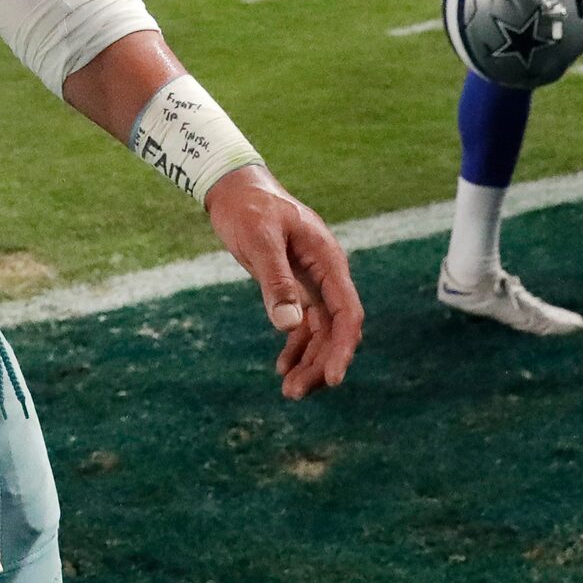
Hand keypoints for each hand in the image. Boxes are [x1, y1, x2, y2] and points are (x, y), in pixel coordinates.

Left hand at [204, 166, 362, 400]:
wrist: (235, 189)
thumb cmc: (249, 208)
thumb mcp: (259, 241)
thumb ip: (275, 281)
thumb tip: (288, 325)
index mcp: (328, 261)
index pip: (347, 313)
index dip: (343, 348)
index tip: (332, 379)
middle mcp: (326, 275)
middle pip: (336, 330)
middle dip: (321, 363)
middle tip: (295, 393)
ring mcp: (313, 283)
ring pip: (321, 332)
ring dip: (309, 361)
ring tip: (289, 391)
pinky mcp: (295, 287)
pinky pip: (304, 324)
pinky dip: (296, 347)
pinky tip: (282, 367)